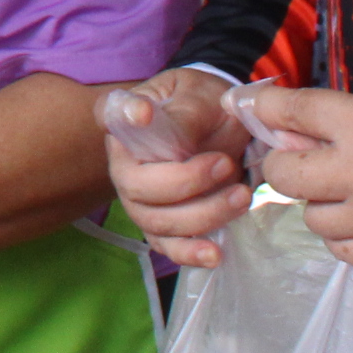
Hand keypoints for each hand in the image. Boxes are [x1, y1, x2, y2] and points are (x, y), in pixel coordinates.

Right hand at [102, 66, 253, 268]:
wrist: (226, 132)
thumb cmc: (208, 107)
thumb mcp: (203, 99)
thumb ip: (185, 115)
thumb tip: (159, 128)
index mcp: (128, 121)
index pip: (111, 114)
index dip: (123, 116)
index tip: (145, 113)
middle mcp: (125, 164)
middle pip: (137, 186)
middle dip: (185, 181)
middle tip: (225, 163)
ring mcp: (142, 201)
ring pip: (157, 222)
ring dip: (202, 215)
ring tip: (241, 196)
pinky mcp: (164, 227)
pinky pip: (169, 247)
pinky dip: (191, 253)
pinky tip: (215, 254)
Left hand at [242, 82, 352, 268]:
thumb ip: (338, 112)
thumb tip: (286, 128)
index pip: (288, 112)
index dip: (258, 107)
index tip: (242, 105)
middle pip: (283, 174)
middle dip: (285, 161)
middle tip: (303, 156)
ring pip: (309, 216)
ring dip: (317, 199)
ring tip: (343, 186)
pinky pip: (341, 250)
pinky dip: (342, 233)